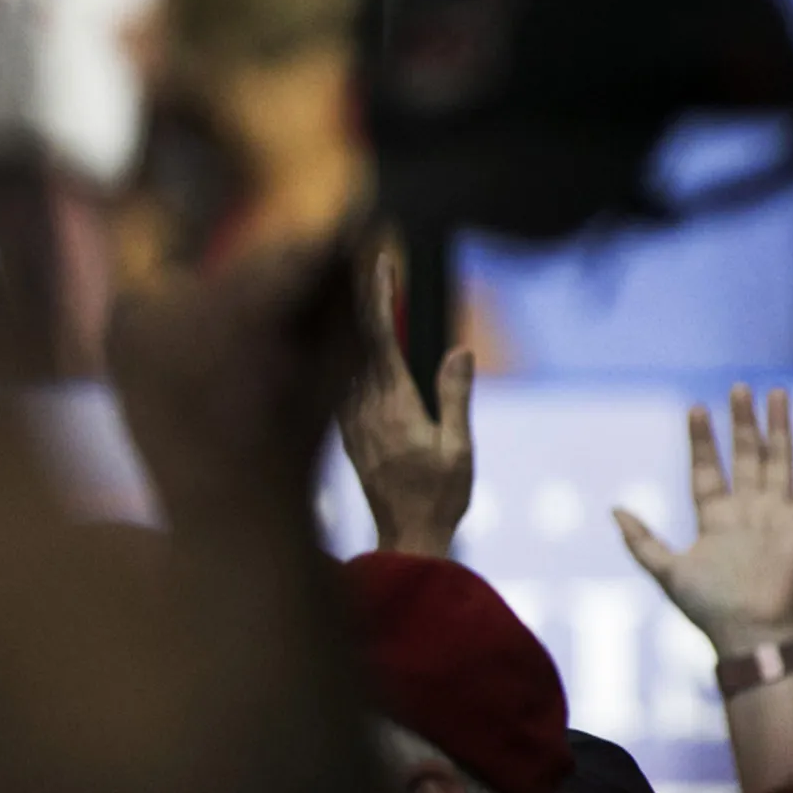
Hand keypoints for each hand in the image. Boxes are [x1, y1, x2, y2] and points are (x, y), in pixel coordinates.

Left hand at [338, 252, 473, 557]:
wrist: (404, 537)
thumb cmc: (439, 497)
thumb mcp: (458, 448)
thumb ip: (454, 396)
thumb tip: (460, 349)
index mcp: (392, 403)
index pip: (380, 335)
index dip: (379, 295)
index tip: (382, 261)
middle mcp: (361, 405)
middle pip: (350, 336)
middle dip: (354, 294)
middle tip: (356, 255)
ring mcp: (347, 417)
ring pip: (335, 355)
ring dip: (340, 318)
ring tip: (345, 281)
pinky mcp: (343, 430)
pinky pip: (332, 379)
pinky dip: (334, 350)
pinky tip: (336, 336)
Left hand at [614, 385, 792, 656]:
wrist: (751, 635)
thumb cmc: (709, 609)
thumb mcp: (666, 571)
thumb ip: (640, 541)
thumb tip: (614, 509)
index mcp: (715, 519)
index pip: (707, 469)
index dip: (702, 440)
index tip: (695, 408)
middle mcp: (747, 512)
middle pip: (746, 456)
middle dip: (743, 423)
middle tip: (739, 388)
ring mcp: (776, 517)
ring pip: (779, 461)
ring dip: (778, 428)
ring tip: (776, 393)